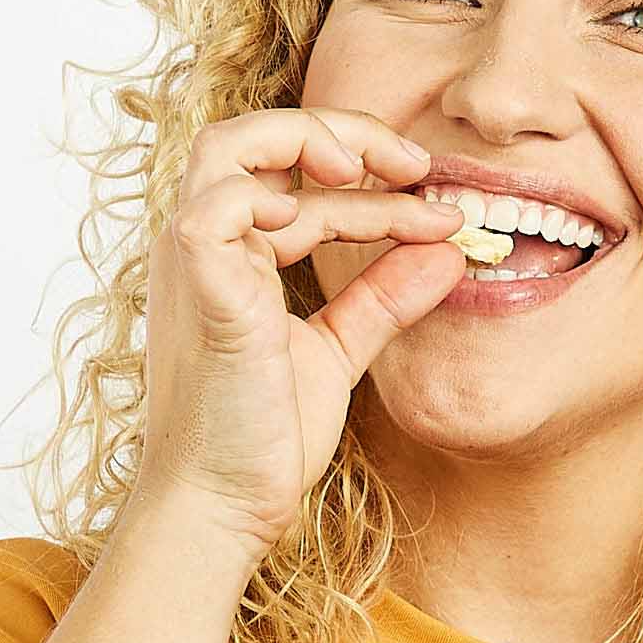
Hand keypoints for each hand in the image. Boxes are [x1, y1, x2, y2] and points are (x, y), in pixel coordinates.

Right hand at [130, 108, 466, 553]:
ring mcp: (192, 263)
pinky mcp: (198, 287)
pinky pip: (215, 202)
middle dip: (343, 135)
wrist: (224, 507)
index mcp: (231, 259)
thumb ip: (383, 299)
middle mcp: (204, 249)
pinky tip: (336, 205)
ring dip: (305, 139)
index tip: (444, 209)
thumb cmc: (264, 439)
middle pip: (256, 141)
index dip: (375, 189)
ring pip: (227, 148)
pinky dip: (272, 188)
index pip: (300, 190)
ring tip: (375, 168)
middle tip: (419, 165)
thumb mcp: (338, 351)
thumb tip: (449, 253)